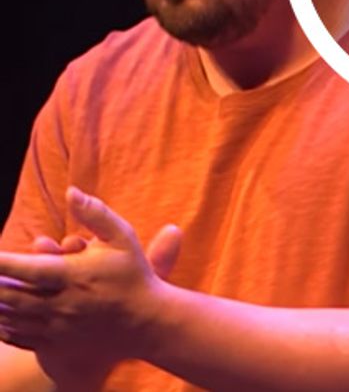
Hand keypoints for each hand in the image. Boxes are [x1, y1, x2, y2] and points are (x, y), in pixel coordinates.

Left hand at [0, 187, 181, 387]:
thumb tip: (71, 191)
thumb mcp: (122, 237)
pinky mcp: (55, 346)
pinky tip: (2, 314)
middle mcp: (60, 304)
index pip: (27, 269)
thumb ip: (95, 214)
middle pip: (10, 296)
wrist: (145, 321)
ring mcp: (55, 328)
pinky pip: (18, 337)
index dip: (3, 263)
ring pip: (10, 318)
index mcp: (74, 275)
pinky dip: (3, 325)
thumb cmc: (132, 273)